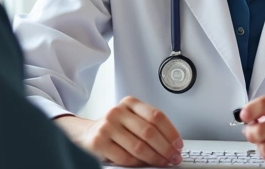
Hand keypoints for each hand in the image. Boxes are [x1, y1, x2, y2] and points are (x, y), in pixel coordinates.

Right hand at [55, 97, 183, 166]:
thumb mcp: (130, 119)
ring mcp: (107, 126)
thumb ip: (148, 125)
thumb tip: (172, 144)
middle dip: (165, 148)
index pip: (156, 116)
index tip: (178, 145)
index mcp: (129, 103)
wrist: (86, 134)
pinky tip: (144, 164)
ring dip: (155, 158)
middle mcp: (117, 112)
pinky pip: (125, 157)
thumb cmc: (114, 128)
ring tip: (163, 162)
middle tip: (174, 157)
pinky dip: (138, 163)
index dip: (171, 132)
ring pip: (139, 146)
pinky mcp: (99, 142)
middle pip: (149, 132)